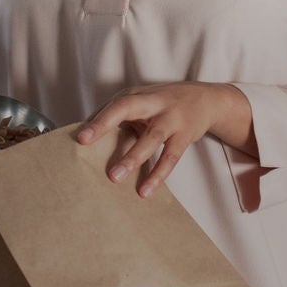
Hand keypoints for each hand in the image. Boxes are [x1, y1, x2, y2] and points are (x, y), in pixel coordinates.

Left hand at [75, 82, 250, 197]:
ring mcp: (171, 119)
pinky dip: (158, 175)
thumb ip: (117, 114)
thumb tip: (84, 132)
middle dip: (105, 125)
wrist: (206, 100)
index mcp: (138, 96)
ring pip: (151, 138)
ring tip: (115, 178)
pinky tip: (145, 190)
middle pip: (127, 109)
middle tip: (84, 143)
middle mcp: (154, 103)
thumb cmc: (165, 104)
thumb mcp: (142, 102)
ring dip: (132, 158)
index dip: (97, 120)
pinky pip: (170, 158)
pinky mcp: (184, 136)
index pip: (114, 104)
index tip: (80, 137)